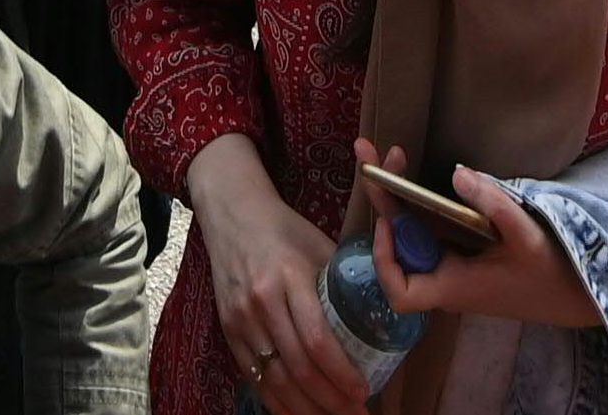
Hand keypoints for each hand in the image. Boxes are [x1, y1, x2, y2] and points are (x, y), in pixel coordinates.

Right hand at [190, 137, 366, 414]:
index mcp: (289, 276)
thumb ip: (342, 283)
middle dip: (331, 400)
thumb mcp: (318, 246)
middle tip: (356, 413)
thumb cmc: (284, 229)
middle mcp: (261, 301)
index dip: (341, 373)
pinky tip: (300, 413)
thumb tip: (379, 320)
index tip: (364, 391)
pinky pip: (254, 379)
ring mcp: (241, 319)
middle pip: (298, 367)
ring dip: (308, 410)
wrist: (232, 213)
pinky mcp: (228, 331)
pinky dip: (278, 404)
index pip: (317, 338)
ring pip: (276, 380)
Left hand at [361, 145, 598, 333]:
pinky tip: (418, 179)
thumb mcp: (526, 237)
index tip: (390, 220)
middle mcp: (447, 278)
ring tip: (391, 154)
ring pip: (414, 236)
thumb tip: (458, 172)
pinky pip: (432, 232)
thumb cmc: (550, 273)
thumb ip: (495, 205)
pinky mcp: (466, 255)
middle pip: (398, 248)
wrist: (576, 293)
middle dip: (382, 201)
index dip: (384, 259)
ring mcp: (455, 266)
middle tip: (368, 153)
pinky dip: (421, 205)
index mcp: (454, 286)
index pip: (400, 292)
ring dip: (399, 198)